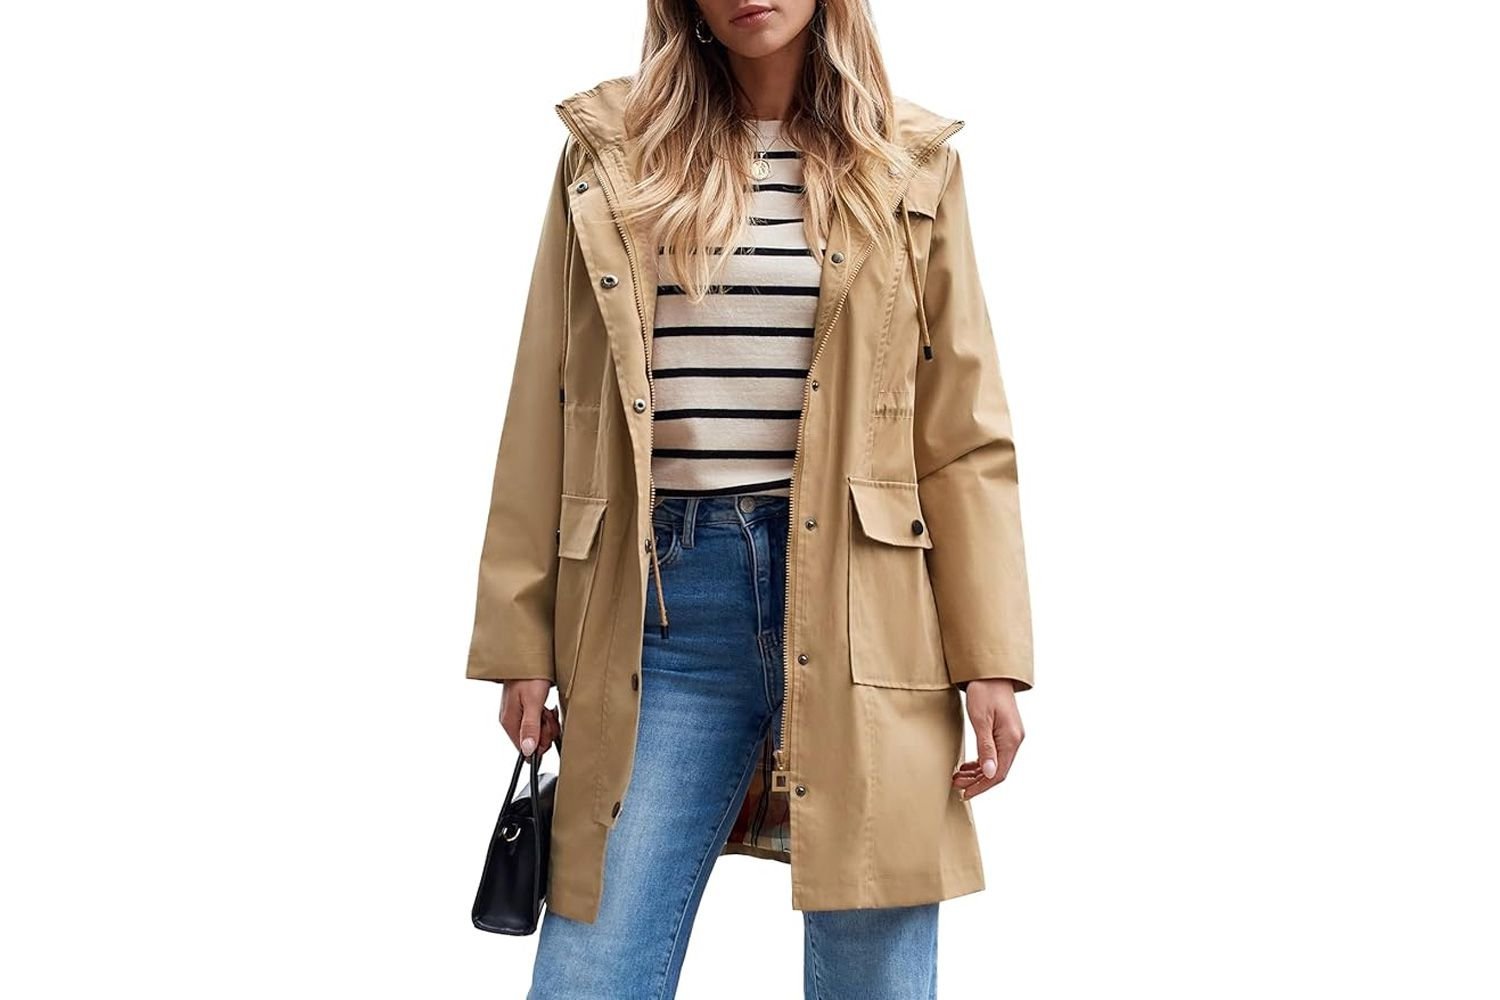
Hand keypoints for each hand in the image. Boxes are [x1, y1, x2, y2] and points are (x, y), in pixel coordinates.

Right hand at [499, 679, 560, 756]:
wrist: (529, 656)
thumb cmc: (530, 675)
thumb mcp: (533, 702)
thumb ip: (530, 727)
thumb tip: (528, 750)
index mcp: (509, 721)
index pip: (523, 750)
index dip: (540, 744)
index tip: (546, 729)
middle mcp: (511, 720)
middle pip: (531, 742)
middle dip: (545, 732)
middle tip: (547, 715)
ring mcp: (517, 714)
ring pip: (536, 732)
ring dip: (546, 723)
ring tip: (547, 708)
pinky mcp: (524, 708)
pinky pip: (537, 722)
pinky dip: (545, 717)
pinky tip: (547, 707)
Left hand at [952, 678, 1023, 800]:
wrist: (990, 672)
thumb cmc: (984, 692)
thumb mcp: (981, 720)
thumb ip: (986, 748)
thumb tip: (990, 774)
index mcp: (1011, 739)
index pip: (999, 773)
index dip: (982, 787)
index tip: (966, 794)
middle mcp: (1015, 740)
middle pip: (998, 771)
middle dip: (977, 781)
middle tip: (956, 785)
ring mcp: (1011, 736)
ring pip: (995, 763)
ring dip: (977, 773)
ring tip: (958, 777)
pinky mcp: (1005, 731)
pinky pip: (995, 753)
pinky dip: (981, 762)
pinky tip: (968, 766)